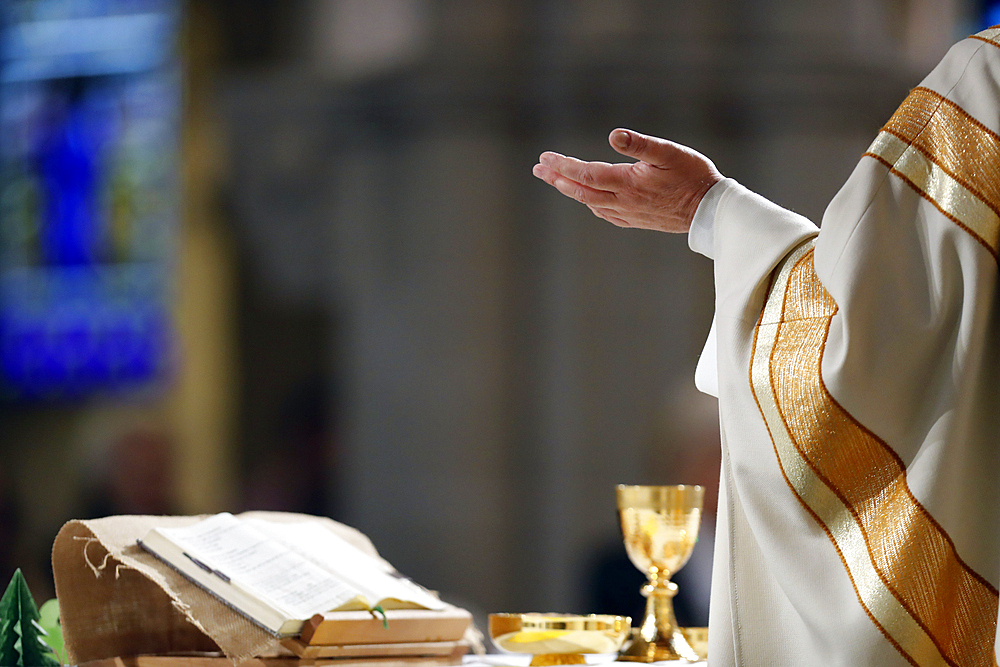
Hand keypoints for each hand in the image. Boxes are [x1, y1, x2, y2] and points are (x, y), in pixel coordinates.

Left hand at [532, 128, 722, 232]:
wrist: (710, 210)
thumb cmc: (693, 176)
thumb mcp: (669, 152)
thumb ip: (640, 144)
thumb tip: (613, 134)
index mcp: (626, 183)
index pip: (585, 173)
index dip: (563, 165)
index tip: (544, 157)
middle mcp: (622, 201)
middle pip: (581, 190)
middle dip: (558, 178)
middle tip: (538, 169)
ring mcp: (628, 213)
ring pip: (590, 202)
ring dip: (570, 190)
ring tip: (556, 180)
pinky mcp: (636, 220)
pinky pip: (604, 213)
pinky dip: (590, 203)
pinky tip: (588, 199)